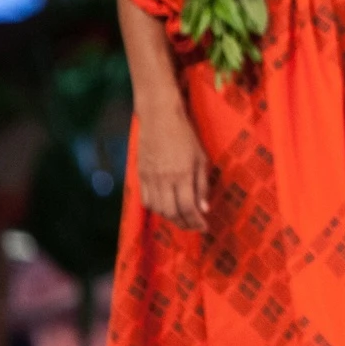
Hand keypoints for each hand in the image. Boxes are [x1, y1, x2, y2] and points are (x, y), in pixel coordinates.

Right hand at [138, 107, 210, 230]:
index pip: (188, 207)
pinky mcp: (140, 175)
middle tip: (195, 226)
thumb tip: (204, 208)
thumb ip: (202, 184)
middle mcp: (163, 179)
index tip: (205, 227)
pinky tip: (167, 208)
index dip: (196, 222)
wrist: (159, 118)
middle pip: (171, 212)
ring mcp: (149, 178)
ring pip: (157, 209)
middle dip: (184, 224)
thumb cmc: (185, 136)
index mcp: (182, 174)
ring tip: (183, 219)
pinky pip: (146, 200)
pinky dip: (157, 209)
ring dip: (171, 218)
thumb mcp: (201, 158)